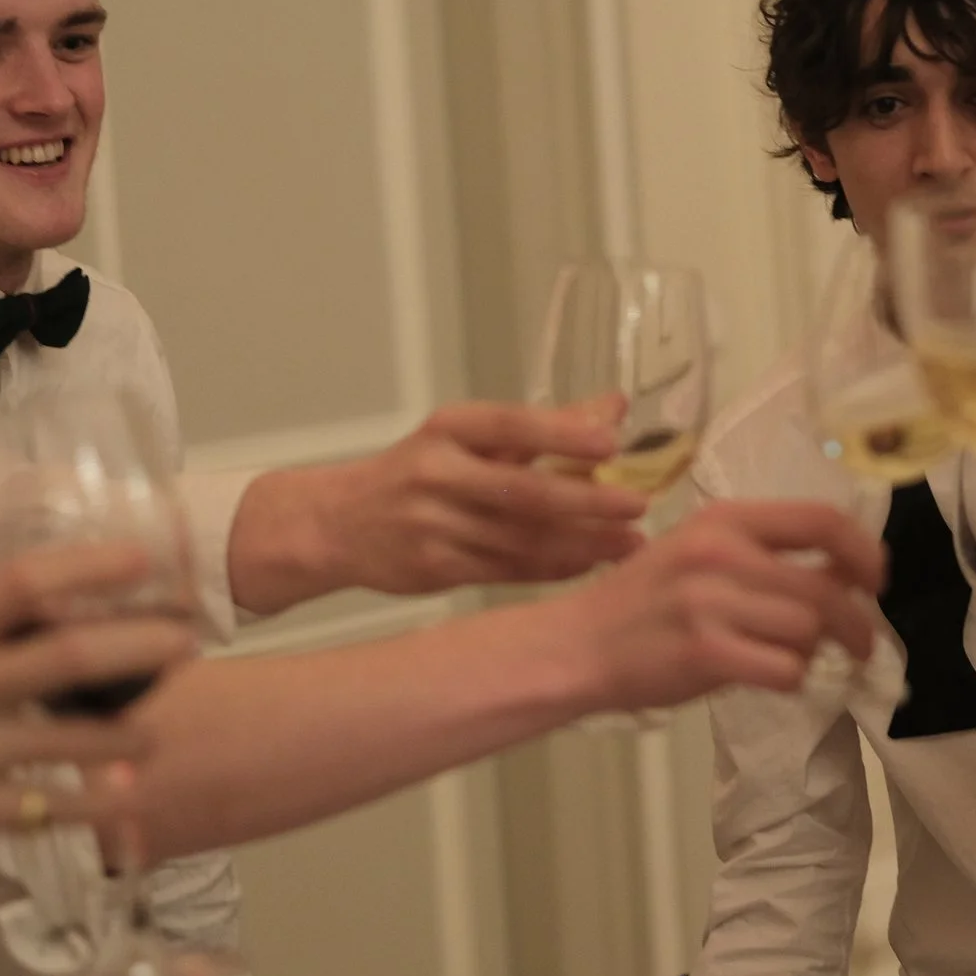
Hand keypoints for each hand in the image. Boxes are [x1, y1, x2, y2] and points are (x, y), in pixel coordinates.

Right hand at [0, 541, 197, 975]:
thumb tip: (67, 611)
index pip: (21, 583)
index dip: (88, 566)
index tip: (144, 559)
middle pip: (69, 655)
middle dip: (143, 645)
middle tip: (189, 643)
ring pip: (75, 737)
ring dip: (130, 735)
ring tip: (153, 733)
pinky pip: (56, 805)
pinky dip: (98, 800)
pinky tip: (124, 794)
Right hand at [231, 399, 649, 609]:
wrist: (338, 523)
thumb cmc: (417, 472)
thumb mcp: (468, 437)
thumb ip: (545, 425)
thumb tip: (614, 405)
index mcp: (447, 429)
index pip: (511, 425)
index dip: (562, 434)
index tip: (612, 443)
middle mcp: (437, 473)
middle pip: (522, 491)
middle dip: (586, 501)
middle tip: (637, 504)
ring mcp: (433, 525)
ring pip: (521, 538)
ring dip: (582, 543)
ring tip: (631, 544)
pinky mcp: (435, 569)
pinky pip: (507, 571)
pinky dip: (553, 568)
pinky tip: (590, 564)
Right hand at [566, 500, 884, 709]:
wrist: (576, 646)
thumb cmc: (644, 603)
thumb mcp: (697, 552)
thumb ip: (762, 556)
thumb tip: (844, 579)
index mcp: (724, 518)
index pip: (820, 519)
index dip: (864, 550)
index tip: (876, 578)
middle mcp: (720, 552)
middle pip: (825, 587)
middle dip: (857, 623)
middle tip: (861, 645)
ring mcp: (710, 603)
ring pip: (808, 630)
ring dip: (811, 652)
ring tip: (790, 658)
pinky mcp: (705, 653)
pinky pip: (785, 669)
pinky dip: (790, 679)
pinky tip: (770, 677)